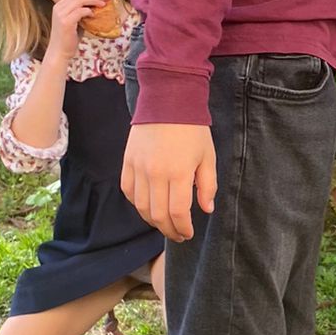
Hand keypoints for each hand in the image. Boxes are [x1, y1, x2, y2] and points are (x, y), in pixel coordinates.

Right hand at [48, 0, 109, 60]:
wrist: (60, 52)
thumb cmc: (69, 38)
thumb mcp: (76, 21)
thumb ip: (82, 12)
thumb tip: (97, 5)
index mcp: (59, 6)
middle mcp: (58, 8)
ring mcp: (61, 14)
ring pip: (79, 0)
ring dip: (93, 0)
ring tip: (103, 4)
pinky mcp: (65, 22)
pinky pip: (79, 11)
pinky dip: (88, 11)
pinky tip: (93, 15)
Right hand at [122, 122, 216, 240]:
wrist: (168, 100)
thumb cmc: (192, 129)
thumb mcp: (208, 157)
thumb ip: (207, 185)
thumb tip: (206, 209)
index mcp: (178, 173)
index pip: (178, 213)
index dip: (183, 228)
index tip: (189, 233)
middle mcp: (155, 174)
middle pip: (158, 215)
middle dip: (169, 230)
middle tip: (178, 234)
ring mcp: (139, 168)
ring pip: (141, 207)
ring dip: (153, 221)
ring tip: (164, 223)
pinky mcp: (128, 161)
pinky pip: (128, 191)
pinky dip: (137, 203)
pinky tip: (148, 206)